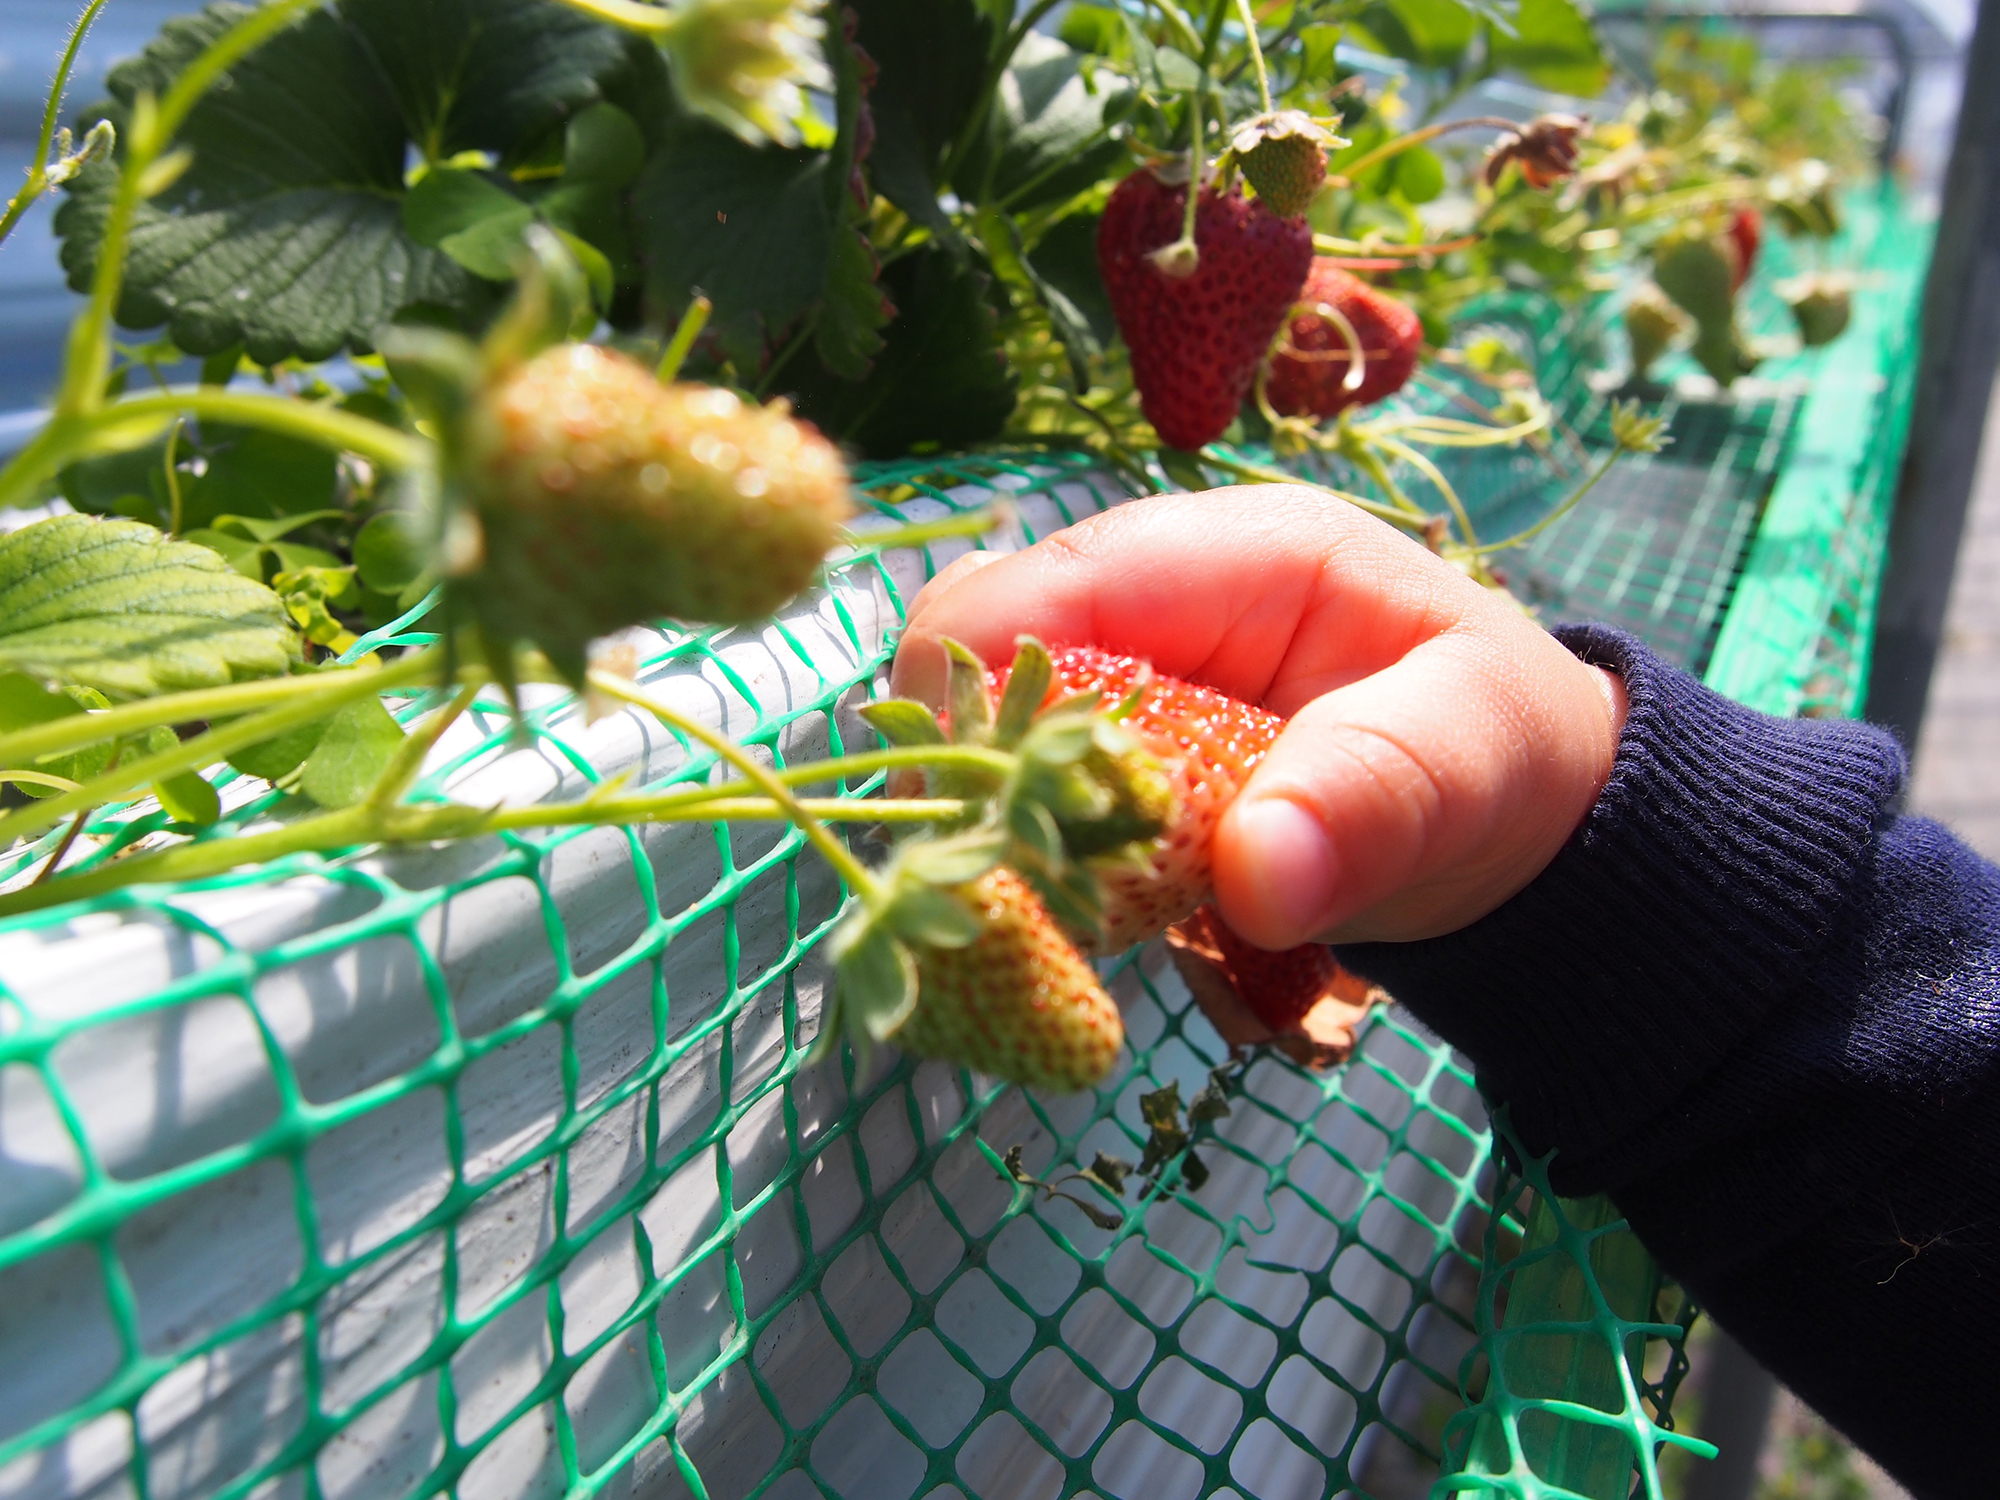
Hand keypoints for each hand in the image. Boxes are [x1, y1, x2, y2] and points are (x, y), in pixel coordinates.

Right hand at [892, 485, 1626, 947]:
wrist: (1517, 811)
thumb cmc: (1495, 755)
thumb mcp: (1466, 765)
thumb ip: (1369, 803)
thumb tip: (1256, 875)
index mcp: (1235, 553)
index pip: (1039, 585)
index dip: (978, 695)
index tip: (986, 825)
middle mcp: (1154, 594)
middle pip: (974, 649)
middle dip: (970, 762)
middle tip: (1009, 880)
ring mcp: (1125, 669)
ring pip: (979, 718)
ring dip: (988, 811)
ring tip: (1034, 905)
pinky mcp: (1115, 744)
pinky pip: (1018, 778)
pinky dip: (1019, 845)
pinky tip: (1057, 908)